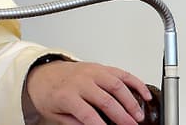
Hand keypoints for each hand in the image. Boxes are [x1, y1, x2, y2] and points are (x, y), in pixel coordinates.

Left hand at [25, 60, 151, 124]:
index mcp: (67, 95)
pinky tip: (144, 94)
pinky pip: (120, 72)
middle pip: (106, 100)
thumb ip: (73, 122)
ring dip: (130, 101)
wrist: (42, 73)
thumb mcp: (54, 113)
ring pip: (116, 85)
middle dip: (122, 116)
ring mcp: (91, 72)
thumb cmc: (49, 93)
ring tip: (138, 116)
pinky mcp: (99, 67)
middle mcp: (80, 81)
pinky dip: (135, 82)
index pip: (87, 114)